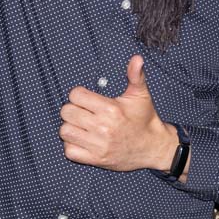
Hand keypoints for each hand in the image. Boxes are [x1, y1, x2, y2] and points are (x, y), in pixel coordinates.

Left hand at [59, 55, 177, 172]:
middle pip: (67, 112)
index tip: (86, 99)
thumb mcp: (141, 95)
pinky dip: (72, 145)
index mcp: (111, 109)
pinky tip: (82, 139)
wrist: (153, 147)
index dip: (79, 95)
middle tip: (83, 112)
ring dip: (70, 127)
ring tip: (81, 125)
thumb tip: (136, 58)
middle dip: (73, 109)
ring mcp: (98, 145)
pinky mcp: (96, 159)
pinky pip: (69, 151)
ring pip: (65, 131)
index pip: (75, 95)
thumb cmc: (145, 119)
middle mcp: (102, 127)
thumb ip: (135, 75)